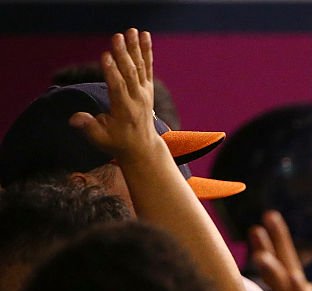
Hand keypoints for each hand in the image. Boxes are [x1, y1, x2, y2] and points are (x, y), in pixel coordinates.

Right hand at [68, 29, 161, 161]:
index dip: (111, 71)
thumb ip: (88, 127)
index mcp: (124, 109)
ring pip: (139, 67)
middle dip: (123, 55)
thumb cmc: (117, 142)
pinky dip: (146, 52)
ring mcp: (143, 92)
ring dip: (134, 48)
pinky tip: (144, 36)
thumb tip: (74, 119)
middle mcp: (136, 99)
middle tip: (117, 37)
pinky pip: (147, 67)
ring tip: (131, 31)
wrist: (142, 147)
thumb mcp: (100, 138)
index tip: (105, 56)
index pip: (117, 87)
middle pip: (129, 73)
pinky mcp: (147, 88)